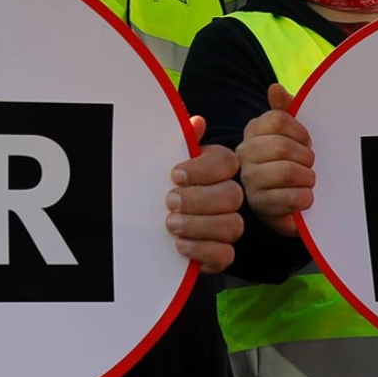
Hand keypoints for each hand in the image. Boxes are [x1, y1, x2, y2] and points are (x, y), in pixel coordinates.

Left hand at [165, 117, 243, 272]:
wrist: (145, 223)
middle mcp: (227, 195)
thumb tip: (197, 122)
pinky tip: (180, 245)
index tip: (175, 175)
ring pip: (233, 225)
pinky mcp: (220, 254)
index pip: (226, 162)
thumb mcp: (160, 161)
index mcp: (215, 168)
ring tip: (171, 224)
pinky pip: (226, 254)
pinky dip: (203, 250)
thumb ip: (179, 143)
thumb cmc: (156, 185)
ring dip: (199, 225)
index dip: (203, 169)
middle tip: (169, 202)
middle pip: (232, 195)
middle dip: (198, 199)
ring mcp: (226, 225)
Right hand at [238, 84, 314, 237]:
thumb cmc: (290, 162)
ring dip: (308, 178)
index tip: (306, 142)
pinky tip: (305, 197)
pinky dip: (305, 197)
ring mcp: (249, 180)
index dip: (300, 132)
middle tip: (309, 164)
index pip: (277, 119)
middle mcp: (245, 154)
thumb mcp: (290, 133)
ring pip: (287, 172)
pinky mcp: (260, 205)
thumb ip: (285, 109)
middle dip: (306, 157)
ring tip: (308, 181)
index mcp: (253, 131)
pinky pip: (290, 197)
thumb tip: (275, 88)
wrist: (287, 203)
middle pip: (282, 146)